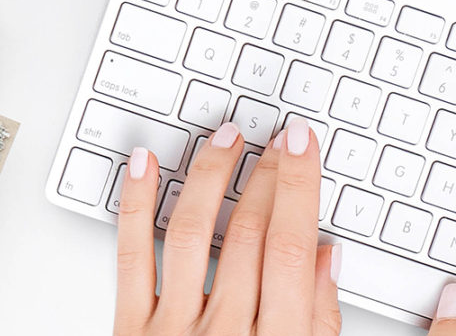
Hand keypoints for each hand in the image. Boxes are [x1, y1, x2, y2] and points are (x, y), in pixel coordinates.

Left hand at [114, 117, 340, 334]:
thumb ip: (321, 321)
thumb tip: (325, 257)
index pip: (291, 246)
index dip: (298, 185)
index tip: (303, 145)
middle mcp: (225, 334)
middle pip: (248, 232)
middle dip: (267, 174)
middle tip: (278, 140)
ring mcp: (173, 331)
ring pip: (191, 232)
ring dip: (210, 175)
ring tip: (226, 138)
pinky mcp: (131, 330)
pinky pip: (130, 257)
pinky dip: (133, 204)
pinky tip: (142, 167)